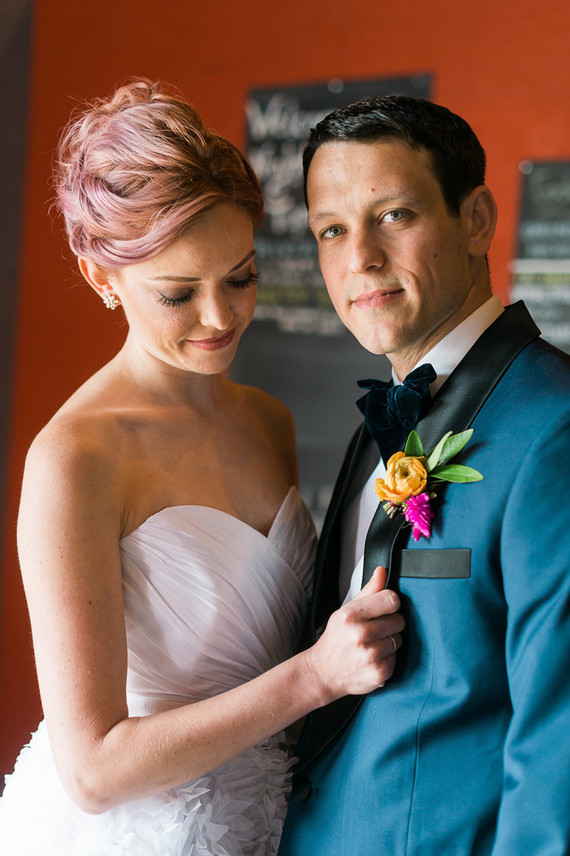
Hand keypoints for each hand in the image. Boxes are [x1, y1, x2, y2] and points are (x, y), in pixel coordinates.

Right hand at [304, 566, 404, 703]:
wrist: (322, 672)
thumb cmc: (335, 639)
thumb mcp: (346, 611)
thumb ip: (368, 590)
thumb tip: (382, 570)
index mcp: (352, 614)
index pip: (391, 599)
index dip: (390, 604)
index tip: (384, 609)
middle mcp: (361, 634)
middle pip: (399, 620)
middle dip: (390, 624)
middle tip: (374, 630)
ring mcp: (370, 654)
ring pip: (399, 640)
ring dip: (389, 643)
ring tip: (371, 646)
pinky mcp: (378, 672)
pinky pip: (396, 659)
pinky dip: (387, 660)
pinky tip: (372, 660)